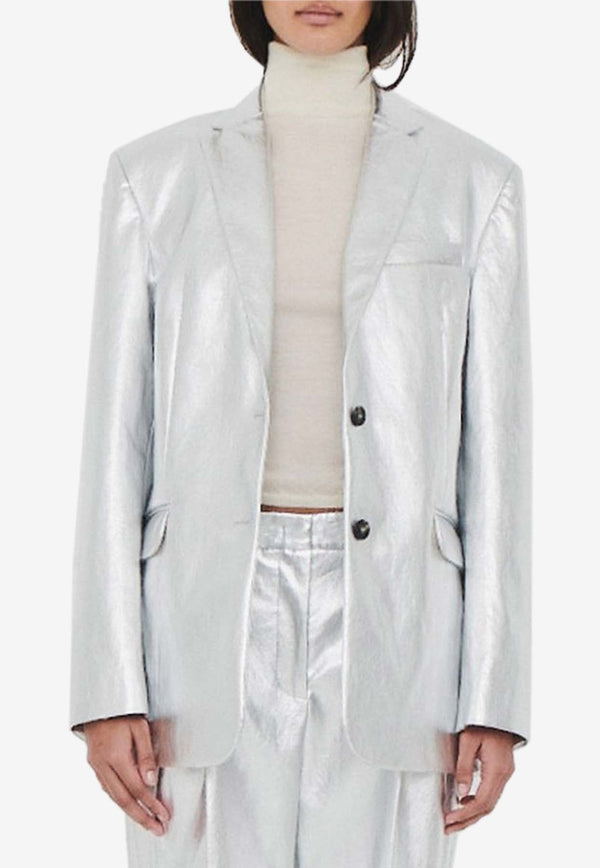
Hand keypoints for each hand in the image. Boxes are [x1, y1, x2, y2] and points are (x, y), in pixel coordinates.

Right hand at [83, 714, 169, 834]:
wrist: (99, 701)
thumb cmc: (123, 711)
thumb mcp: (140, 727)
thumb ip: (146, 754)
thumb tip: (151, 781)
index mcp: (116, 756)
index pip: (137, 788)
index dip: (151, 804)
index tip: (164, 814)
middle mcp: (103, 765)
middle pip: (123, 800)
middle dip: (141, 817)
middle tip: (157, 828)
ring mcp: (96, 765)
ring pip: (113, 797)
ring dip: (130, 812)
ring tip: (146, 822)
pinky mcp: (94, 764)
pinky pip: (107, 788)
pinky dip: (119, 799)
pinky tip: (129, 804)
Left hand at [444, 725, 516, 833]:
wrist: (497, 712)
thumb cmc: (482, 722)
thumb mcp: (468, 741)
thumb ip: (464, 767)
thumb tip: (460, 793)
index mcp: (497, 769)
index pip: (482, 801)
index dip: (465, 813)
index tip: (449, 819)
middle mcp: (504, 775)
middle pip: (487, 807)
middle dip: (467, 820)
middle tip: (448, 827)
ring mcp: (505, 774)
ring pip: (490, 802)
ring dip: (472, 814)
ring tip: (454, 821)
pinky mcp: (502, 771)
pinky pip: (491, 793)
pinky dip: (478, 803)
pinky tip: (464, 802)